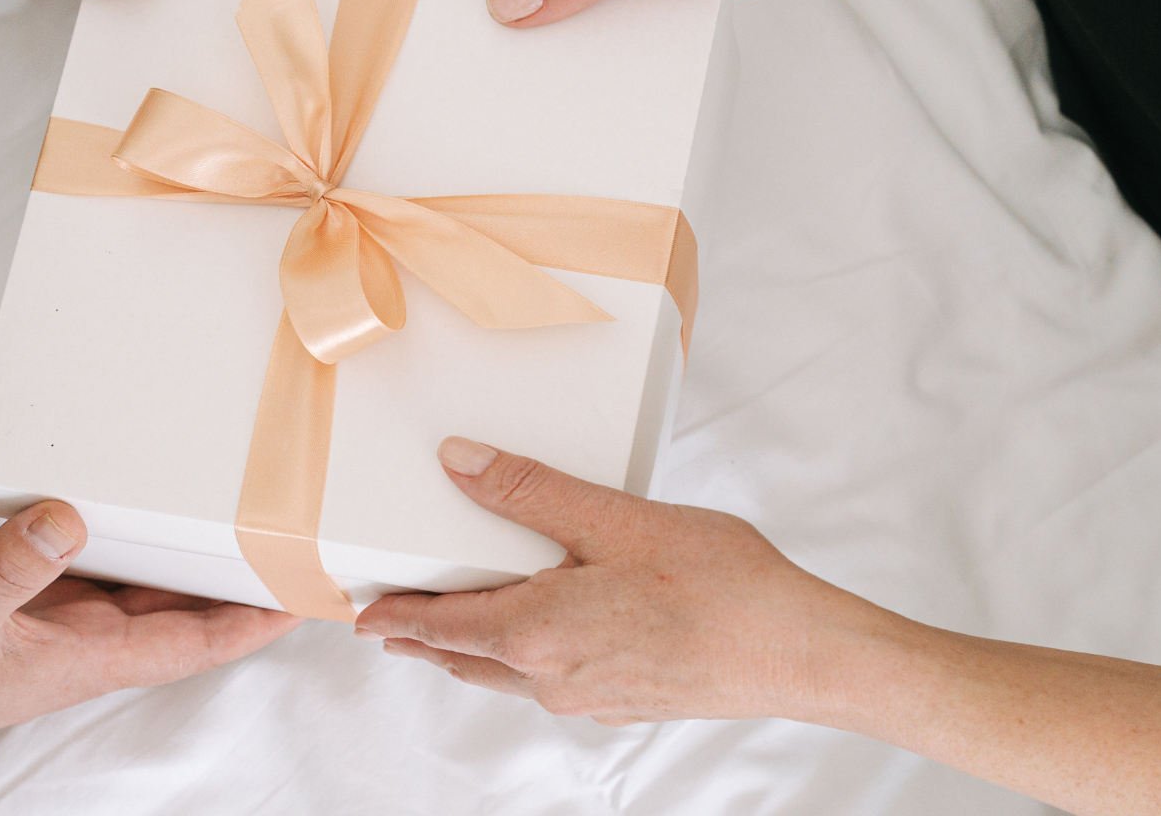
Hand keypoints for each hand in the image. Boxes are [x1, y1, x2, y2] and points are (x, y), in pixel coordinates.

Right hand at [0, 501, 301, 814]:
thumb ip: (10, 568)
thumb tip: (69, 515)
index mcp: (79, 658)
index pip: (191, 641)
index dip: (253, 621)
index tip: (309, 596)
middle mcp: (71, 637)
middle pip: (172, 604)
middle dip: (227, 575)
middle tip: (282, 530)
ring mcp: (35, 613)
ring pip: (122, 575)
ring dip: (166, 545)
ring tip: (220, 501)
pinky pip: (62, 551)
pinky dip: (90, 522)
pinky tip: (102, 490)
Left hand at [353, 437, 904, 725]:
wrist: (800, 653)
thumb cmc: (719, 588)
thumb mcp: (615, 520)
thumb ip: (531, 491)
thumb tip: (458, 462)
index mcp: (537, 633)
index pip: (441, 627)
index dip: (395, 618)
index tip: (360, 613)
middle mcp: (553, 678)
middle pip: (467, 658)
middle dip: (425, 637)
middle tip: (391, 618)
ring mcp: (590, 697)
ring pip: (509, 674)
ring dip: (473, 649)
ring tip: (453, 625)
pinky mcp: (625, 699)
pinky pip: (552, 680)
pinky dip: (525, 657)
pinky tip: (545, 631)